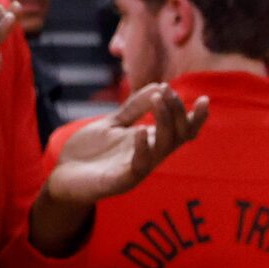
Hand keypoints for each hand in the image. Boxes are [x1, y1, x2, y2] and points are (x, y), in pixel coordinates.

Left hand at [44, 80, 210, 209]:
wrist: (63, 176)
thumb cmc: (89, 153)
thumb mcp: (112, 123)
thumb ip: (134, 107)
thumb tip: (159, 86)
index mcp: (150, 143)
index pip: (182, 131)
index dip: (196, 118)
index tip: (205, 99)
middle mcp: (149, 156)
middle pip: (178, 136)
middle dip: (177, 111)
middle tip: (167, 91)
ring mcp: (136, 169)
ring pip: (163, 147)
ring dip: (164, 121)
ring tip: (159, 99)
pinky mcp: (120, 181)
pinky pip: (138, 166)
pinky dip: (142, 148)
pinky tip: (141, 131)